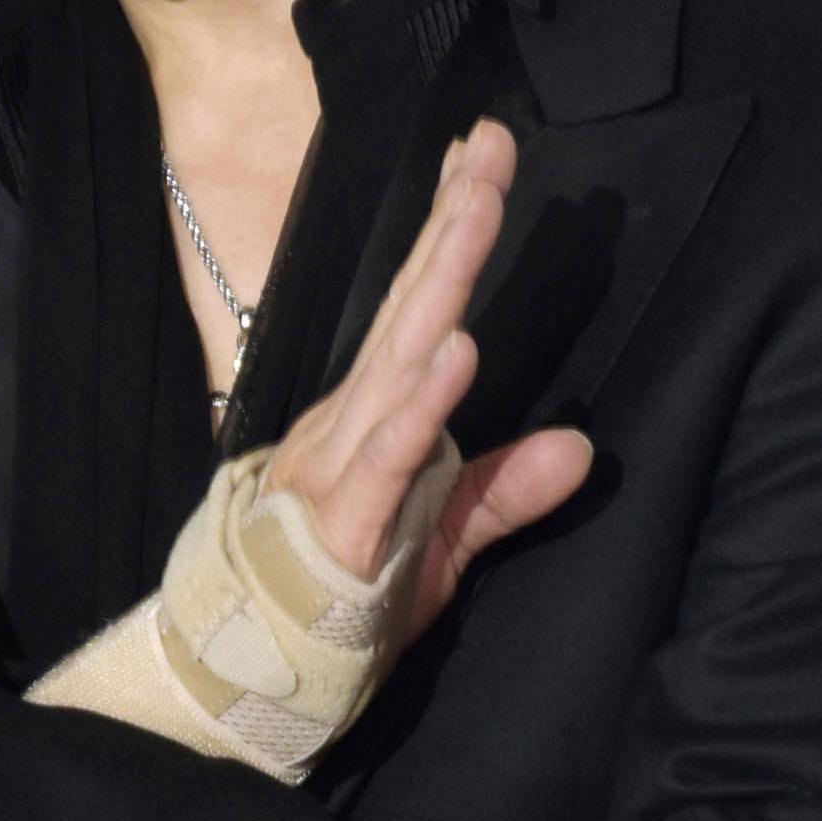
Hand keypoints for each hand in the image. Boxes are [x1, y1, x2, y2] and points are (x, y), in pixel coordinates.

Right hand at [260, 117, 594, 646]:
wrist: (237, 676)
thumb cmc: (337, 605)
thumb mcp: (440, 548)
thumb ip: (503, 494)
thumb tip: (584, 446)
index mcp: (375, 418)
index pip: (420, 309)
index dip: (452, 233)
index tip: (485, 158)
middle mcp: (354, 420)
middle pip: (413, 306)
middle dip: (454, 222)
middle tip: (490, 144)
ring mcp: (342, 461)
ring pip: (399, 355)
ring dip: (442, 280)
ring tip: (478, 209)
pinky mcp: (344, 518)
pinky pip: (389, 452)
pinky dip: (422, 402)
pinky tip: (457, 353)